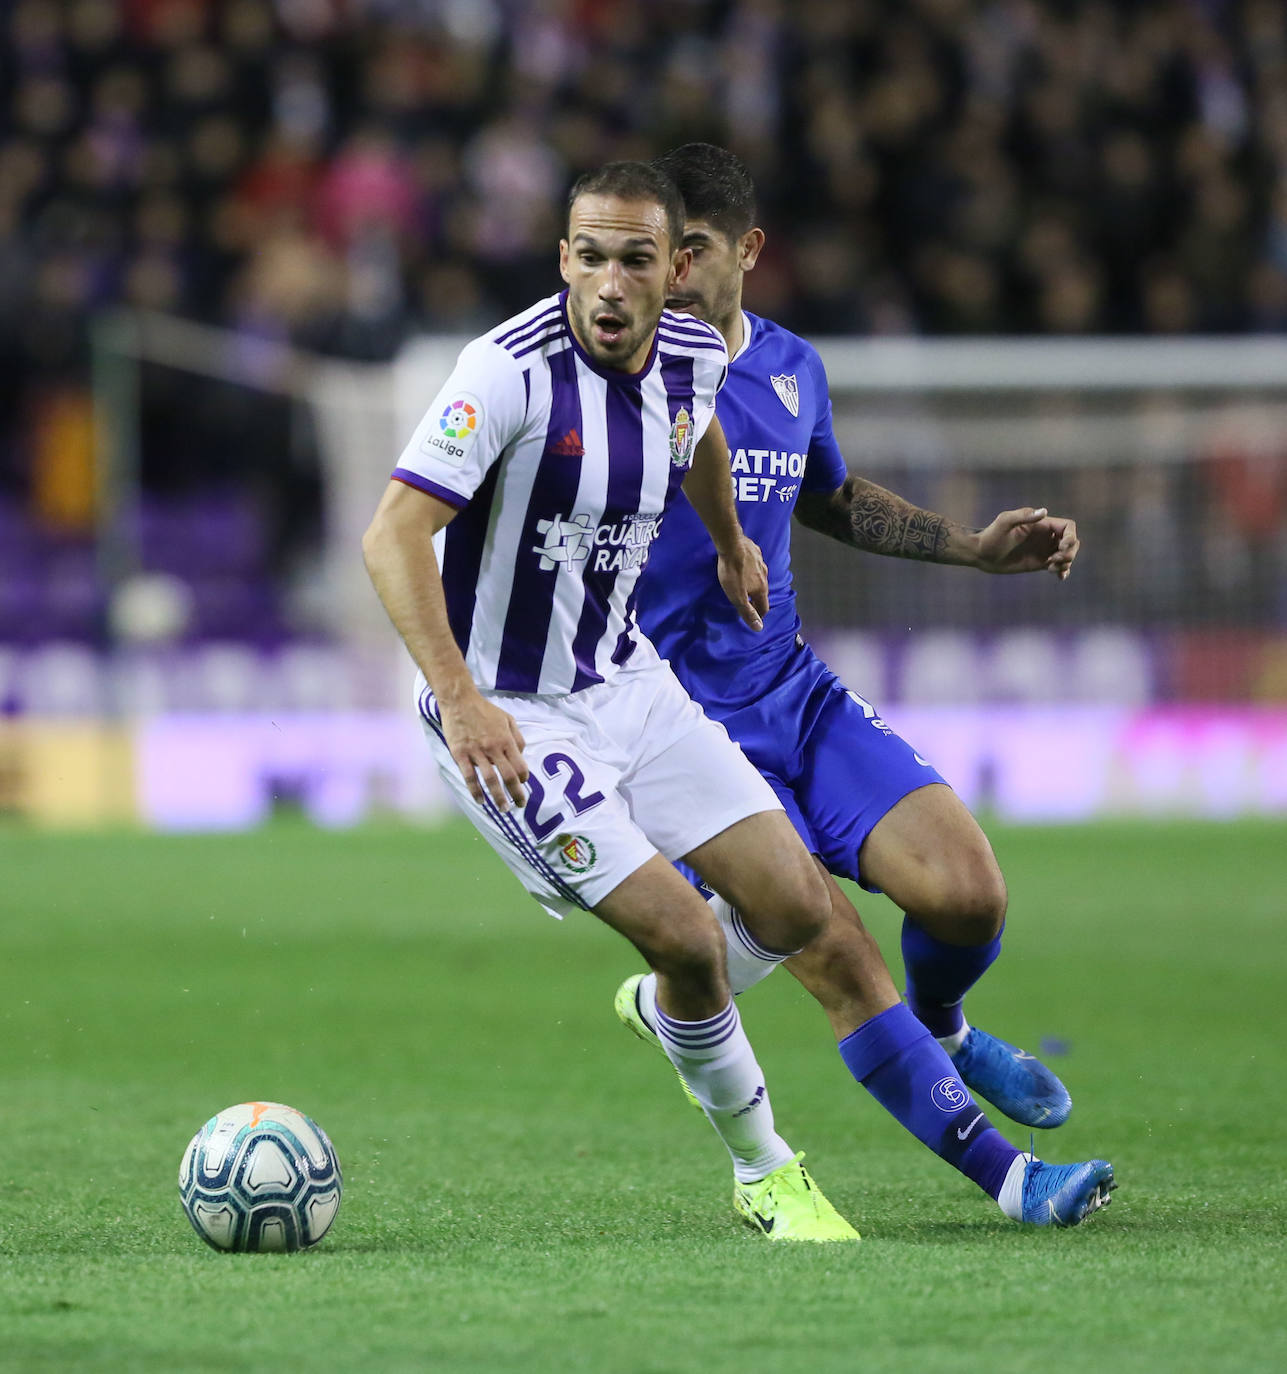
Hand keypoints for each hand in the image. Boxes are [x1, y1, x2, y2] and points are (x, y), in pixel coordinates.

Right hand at [440, 689, 528, 808]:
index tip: (523, 784)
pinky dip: (476, 791)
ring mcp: (476, 752)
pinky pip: (469, 777)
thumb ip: (517, 737)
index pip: (520, 766)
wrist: (460, 701)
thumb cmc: (485, 710)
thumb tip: (521, 755)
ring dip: (498, 797)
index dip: (524, 778)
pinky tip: (481, 801)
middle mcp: (494, 748)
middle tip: (520, 805)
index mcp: (506, 740)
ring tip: (503, 808)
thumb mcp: (508, 719)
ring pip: (490, 780)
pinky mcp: (460, 754)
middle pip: (508, 776)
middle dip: (516, 793)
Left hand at [717, 534, 769, 629]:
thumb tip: (759, 628)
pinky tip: (745, 567)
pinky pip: (755, 564)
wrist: (732, 544)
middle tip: (748, 603)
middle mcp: (765, 576)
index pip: (764, 606)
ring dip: (754, 583)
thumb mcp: (737, 597)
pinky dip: (751, 569)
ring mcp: (761, 562)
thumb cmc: (732, 572)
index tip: (754, 618)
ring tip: (745, 585)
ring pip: (760, 577)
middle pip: (763, 592)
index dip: (759, 615)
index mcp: (761, 588)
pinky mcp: (755, 551)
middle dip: (757, 599)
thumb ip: (747, 612)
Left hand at [974, 507, 1078, 578]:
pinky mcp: (1039, 562)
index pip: (1068, 526)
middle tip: (1052, 560)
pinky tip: (1060, 576)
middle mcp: (1045, 536)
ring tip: (1049, 568)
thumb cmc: (990, 536)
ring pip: (1067, 554)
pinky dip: (1063, 571)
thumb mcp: (1004, 523)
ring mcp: (1043, 549)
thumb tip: (1044, 512)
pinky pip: (1058, 566)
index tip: (1061, 547)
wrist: (980, 554)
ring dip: (1066, 562)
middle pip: (1072, 541)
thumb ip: (1023, 517)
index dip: (1071, 536)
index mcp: (1041, 524)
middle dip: (1070, 552)